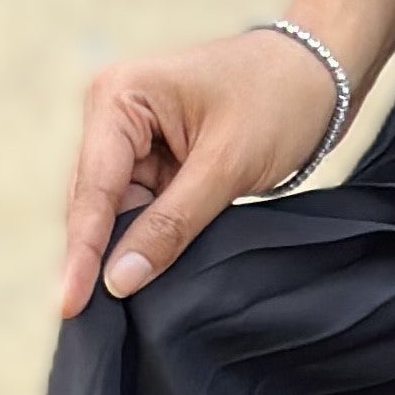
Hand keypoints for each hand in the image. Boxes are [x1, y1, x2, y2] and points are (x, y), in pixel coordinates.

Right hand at [59, 30, 345, 317]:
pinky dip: (152, 241)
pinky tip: (149, 279)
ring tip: (117, 312)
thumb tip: (121, 279)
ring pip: (120, 213)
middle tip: (88, 321)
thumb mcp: (227, 165)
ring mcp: (136, 139)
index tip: (68, 305)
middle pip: (97, 204)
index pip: (93, 190)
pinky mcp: (162, 160)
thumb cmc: (280, 99)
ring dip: (126, 253)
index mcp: (119, 98)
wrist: (326, 73)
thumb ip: (173, 224)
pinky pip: (147, 210)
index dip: (82, 251)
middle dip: (96, 257)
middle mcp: (115, 115)